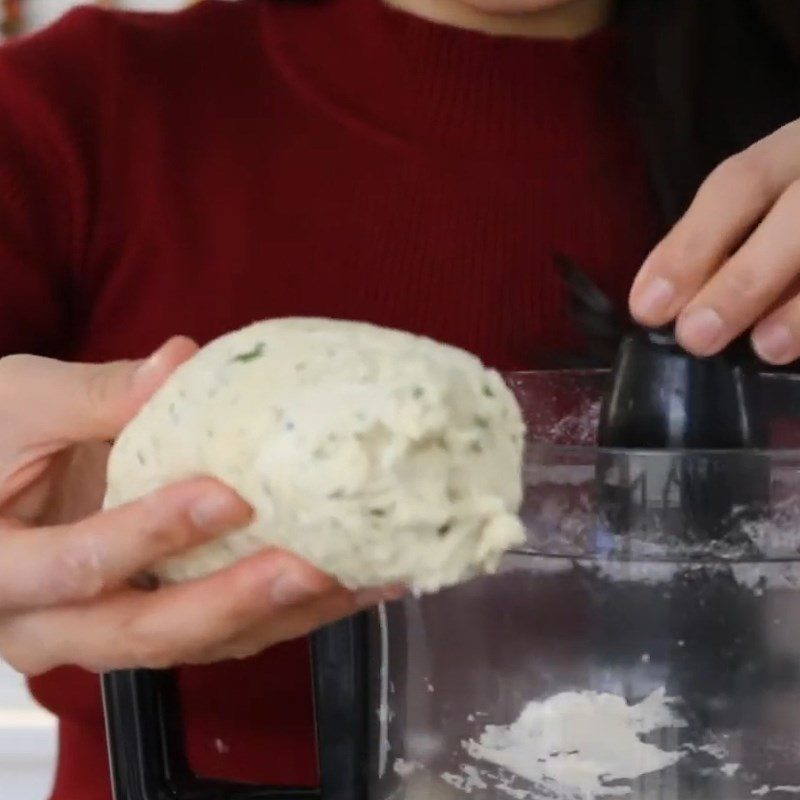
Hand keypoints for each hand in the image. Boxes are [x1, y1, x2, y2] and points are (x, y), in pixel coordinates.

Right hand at [0, 339, 398, 674]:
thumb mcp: (23, 403)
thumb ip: (96, 392)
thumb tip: (178, 363)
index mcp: (3, 572)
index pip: (77, 565)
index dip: (152, 535)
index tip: (227, 496)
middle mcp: (49, 625)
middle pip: (142, 633)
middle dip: (232, 602)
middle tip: (309, 567)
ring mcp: (105, 632)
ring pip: (193, 644)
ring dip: (276, 617)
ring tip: (350, 580)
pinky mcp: (152, 620)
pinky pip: (217, 631)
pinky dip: (281, 611)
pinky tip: (339, 582)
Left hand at [629, 119, 799, 363]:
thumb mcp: (773, 202)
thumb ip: (725, 242)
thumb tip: (664, 303)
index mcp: (797, 148)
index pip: (738, 183)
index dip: (689, 245)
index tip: (647, 307)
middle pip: (799, 212)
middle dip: (745, 278)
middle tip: (697, 336)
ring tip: (768, 348)